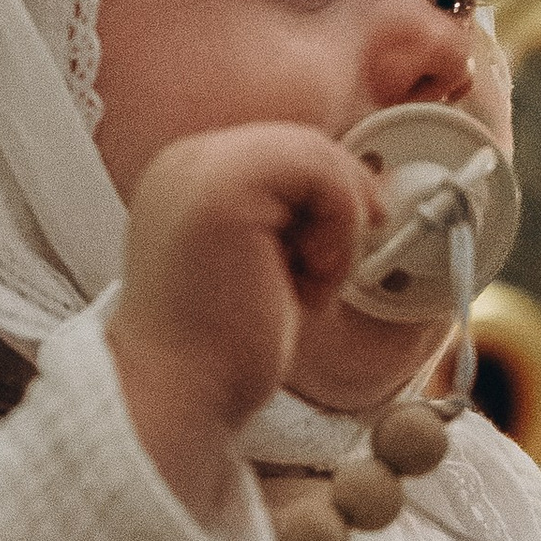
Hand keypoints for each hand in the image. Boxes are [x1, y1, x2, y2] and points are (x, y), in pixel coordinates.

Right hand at [108, 124, 377, 521]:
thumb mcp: (261, 260)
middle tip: (331, 268)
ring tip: (308, 280)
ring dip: (336, 224)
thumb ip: (289, 213)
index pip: (282, 151)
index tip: (340, 245)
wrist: (179, 396)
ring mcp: (200, 169)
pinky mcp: (225, 188)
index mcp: (186, 178)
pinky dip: (337, 228)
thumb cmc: (218, 349)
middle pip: (304, 144)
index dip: (328, 192)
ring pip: (317, 154)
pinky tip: (306, 279)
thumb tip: (361, 189)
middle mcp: (185, 163)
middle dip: (339, 206)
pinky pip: (321, 172)